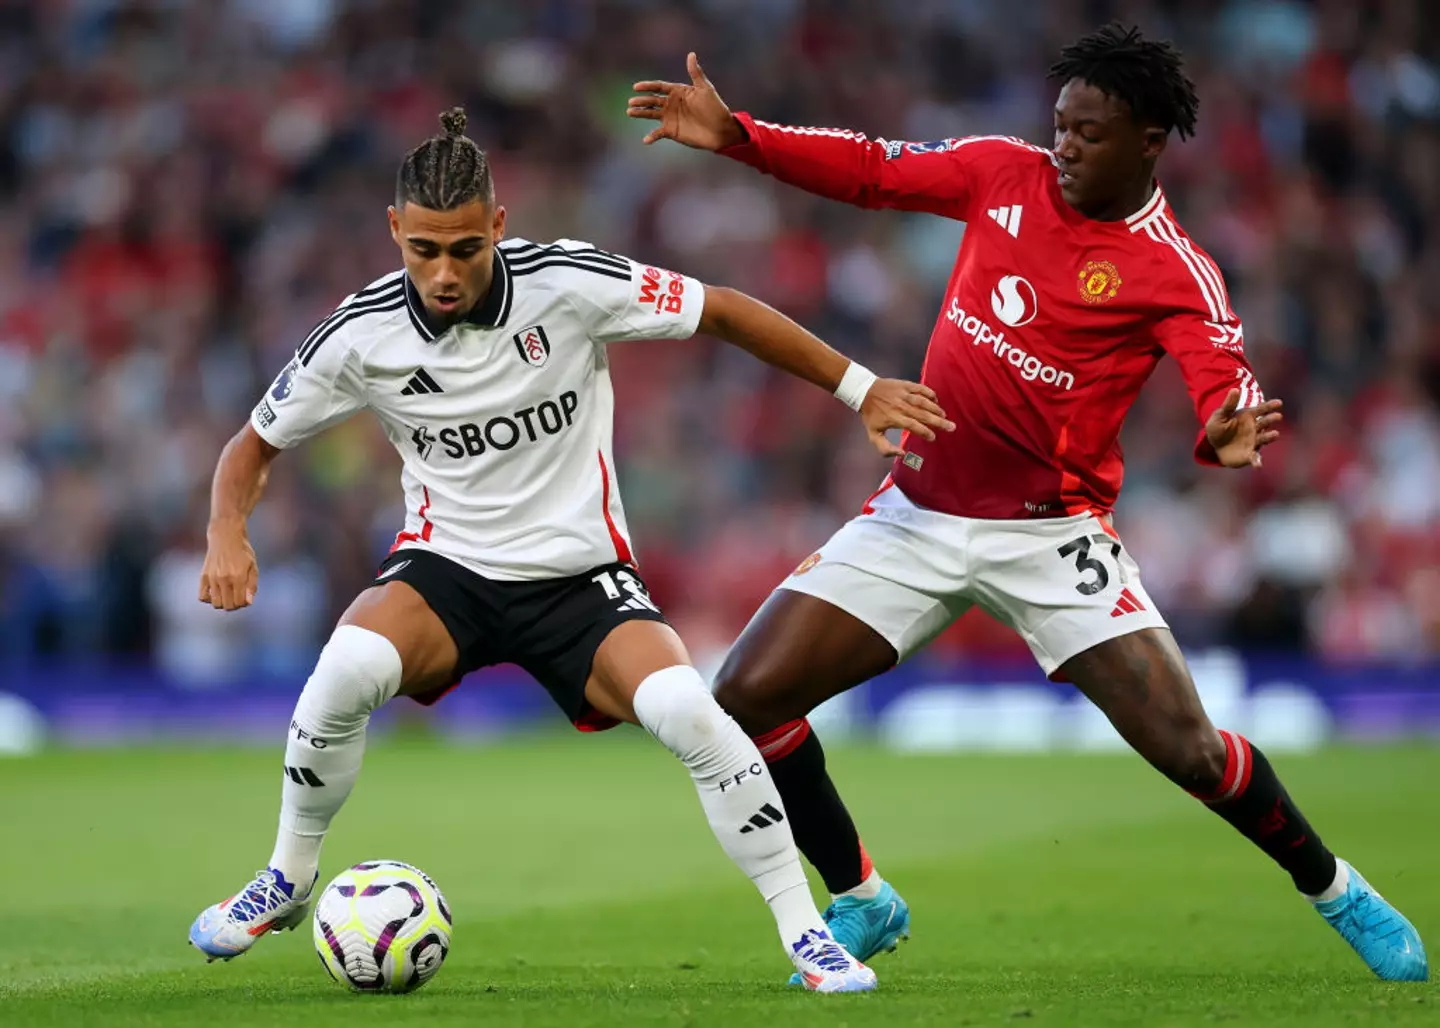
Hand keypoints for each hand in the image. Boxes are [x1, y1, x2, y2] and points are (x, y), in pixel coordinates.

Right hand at [199, 521, 258, 610]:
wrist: (226, 536)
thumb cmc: (242, 551)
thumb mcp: (253, 566)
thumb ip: (252, 585)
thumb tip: (248, 602)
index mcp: (238, 576)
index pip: (240, 602)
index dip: (244, 603)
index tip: (244, 598)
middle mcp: (224, 579)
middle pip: (228, 605)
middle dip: (234, 605)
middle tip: (236, 597)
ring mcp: (212, 578)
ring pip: (215, 603)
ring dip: (222, 603)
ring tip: (227, 595)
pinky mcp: (203, 576)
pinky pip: (202, 596)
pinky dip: (209, 599)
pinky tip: (215, 592)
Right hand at [628, 52, 746, 150]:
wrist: (721, 130)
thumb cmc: (715, 107)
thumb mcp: (705, 89)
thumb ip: (695, 72)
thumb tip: (691, 54)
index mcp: (678, 92)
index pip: (659, 87)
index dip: (647, 86)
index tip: (636, 87)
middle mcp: (671, 104)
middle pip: (652, 100)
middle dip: (641, 101)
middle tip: (631, 102)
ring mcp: (670, 117)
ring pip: (651, 114)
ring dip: (640, 113)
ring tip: (630, 112)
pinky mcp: (672, 131)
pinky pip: (658, 133)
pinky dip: (651, 136)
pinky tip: (645, 140)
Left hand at [861, 379, 955, 457]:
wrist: (863, 391)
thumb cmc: (870, 414)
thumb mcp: (873, 434)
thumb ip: (885, 448)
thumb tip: (901, 454)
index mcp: (894, 418)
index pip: (914, 425)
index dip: (925, 432)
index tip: (933, 438)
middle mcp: (901, 406)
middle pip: (923, 414)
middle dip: (939, 421)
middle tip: (951, 427)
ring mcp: (904, 394)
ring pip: (924, 402)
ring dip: (936, 409)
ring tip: (945, 416)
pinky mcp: (905, 385)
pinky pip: (921, 388)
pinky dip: (930, 393)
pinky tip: (936, 400)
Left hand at [1205, 388, 1283, 467]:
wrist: (1214, 446)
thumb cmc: (1218, 428)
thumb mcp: (1220, 415)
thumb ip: (1228, 405)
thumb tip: (1235, 390)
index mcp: (1248, 416)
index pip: (1261, 409)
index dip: (1270, 406)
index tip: (1279, 403)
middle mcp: (1255, 428)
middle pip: (1265, 422)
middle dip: (1271, 419)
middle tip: (1277, 416)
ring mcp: (1254, 441)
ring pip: (1264, 438)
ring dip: (1270, 437)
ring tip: (1276, 434)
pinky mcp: (1249, 454)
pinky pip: (1255, 457)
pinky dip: (1257, 461)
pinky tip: (1258, 465)